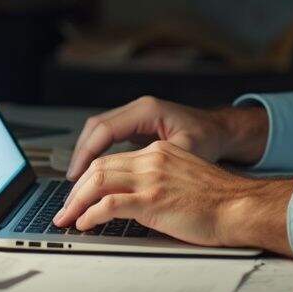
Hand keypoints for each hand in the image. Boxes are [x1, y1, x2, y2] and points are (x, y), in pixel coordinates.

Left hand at [53, 140, 292, 253]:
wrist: (240, 206)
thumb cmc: (219, 201)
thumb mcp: (184, 179)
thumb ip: (159, 182)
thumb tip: (133, 203)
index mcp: (160, 152)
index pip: (113, 160)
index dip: (90, 178)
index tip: (79, 194)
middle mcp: (153, 158)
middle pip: (100, 167)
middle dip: (76, 190)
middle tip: (65, 208)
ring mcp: (152, 177)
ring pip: (98, 181)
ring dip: (77, 202)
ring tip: (67, 218)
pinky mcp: (152, 198)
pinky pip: (109, 204)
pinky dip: (91, 214)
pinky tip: (85, 224)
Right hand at [66, 95, 267, 179]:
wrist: (221, 130)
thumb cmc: (208, 139)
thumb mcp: (186, 151)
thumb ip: (160, 162)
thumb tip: (133, 182)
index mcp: (147, 110)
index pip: (105, 129)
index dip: (87, 153)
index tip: (76, 176)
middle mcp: (138, 109)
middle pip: (96, 127)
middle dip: (80, 154)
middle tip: (71, 183)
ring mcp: (136, 115)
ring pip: (99, 131)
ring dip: (86, 154)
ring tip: (77, 181)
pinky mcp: (136, 125)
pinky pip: (108, 136)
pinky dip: (98, 152)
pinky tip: (93, 173)